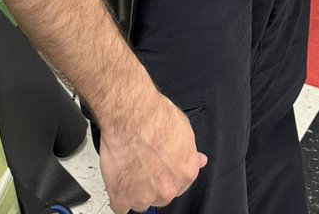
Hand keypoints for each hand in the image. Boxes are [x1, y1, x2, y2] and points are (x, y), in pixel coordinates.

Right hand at [98, 90, 206, 211]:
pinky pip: (120, 207)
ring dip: (135, 190)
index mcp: (186, 172)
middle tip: (143, 164)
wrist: (131, 114)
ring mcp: (144, 196)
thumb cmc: (156, 116)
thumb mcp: (184, 128)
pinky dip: (118, 197)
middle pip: (160, 196)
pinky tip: (118, 182)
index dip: (168, 175)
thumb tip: (200, 160)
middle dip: (153, 184)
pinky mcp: (122, 196)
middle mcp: (168, 188)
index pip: (180, 185)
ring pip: (140, 202)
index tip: (160, 169)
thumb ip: (191, 151)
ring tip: (129, 168)